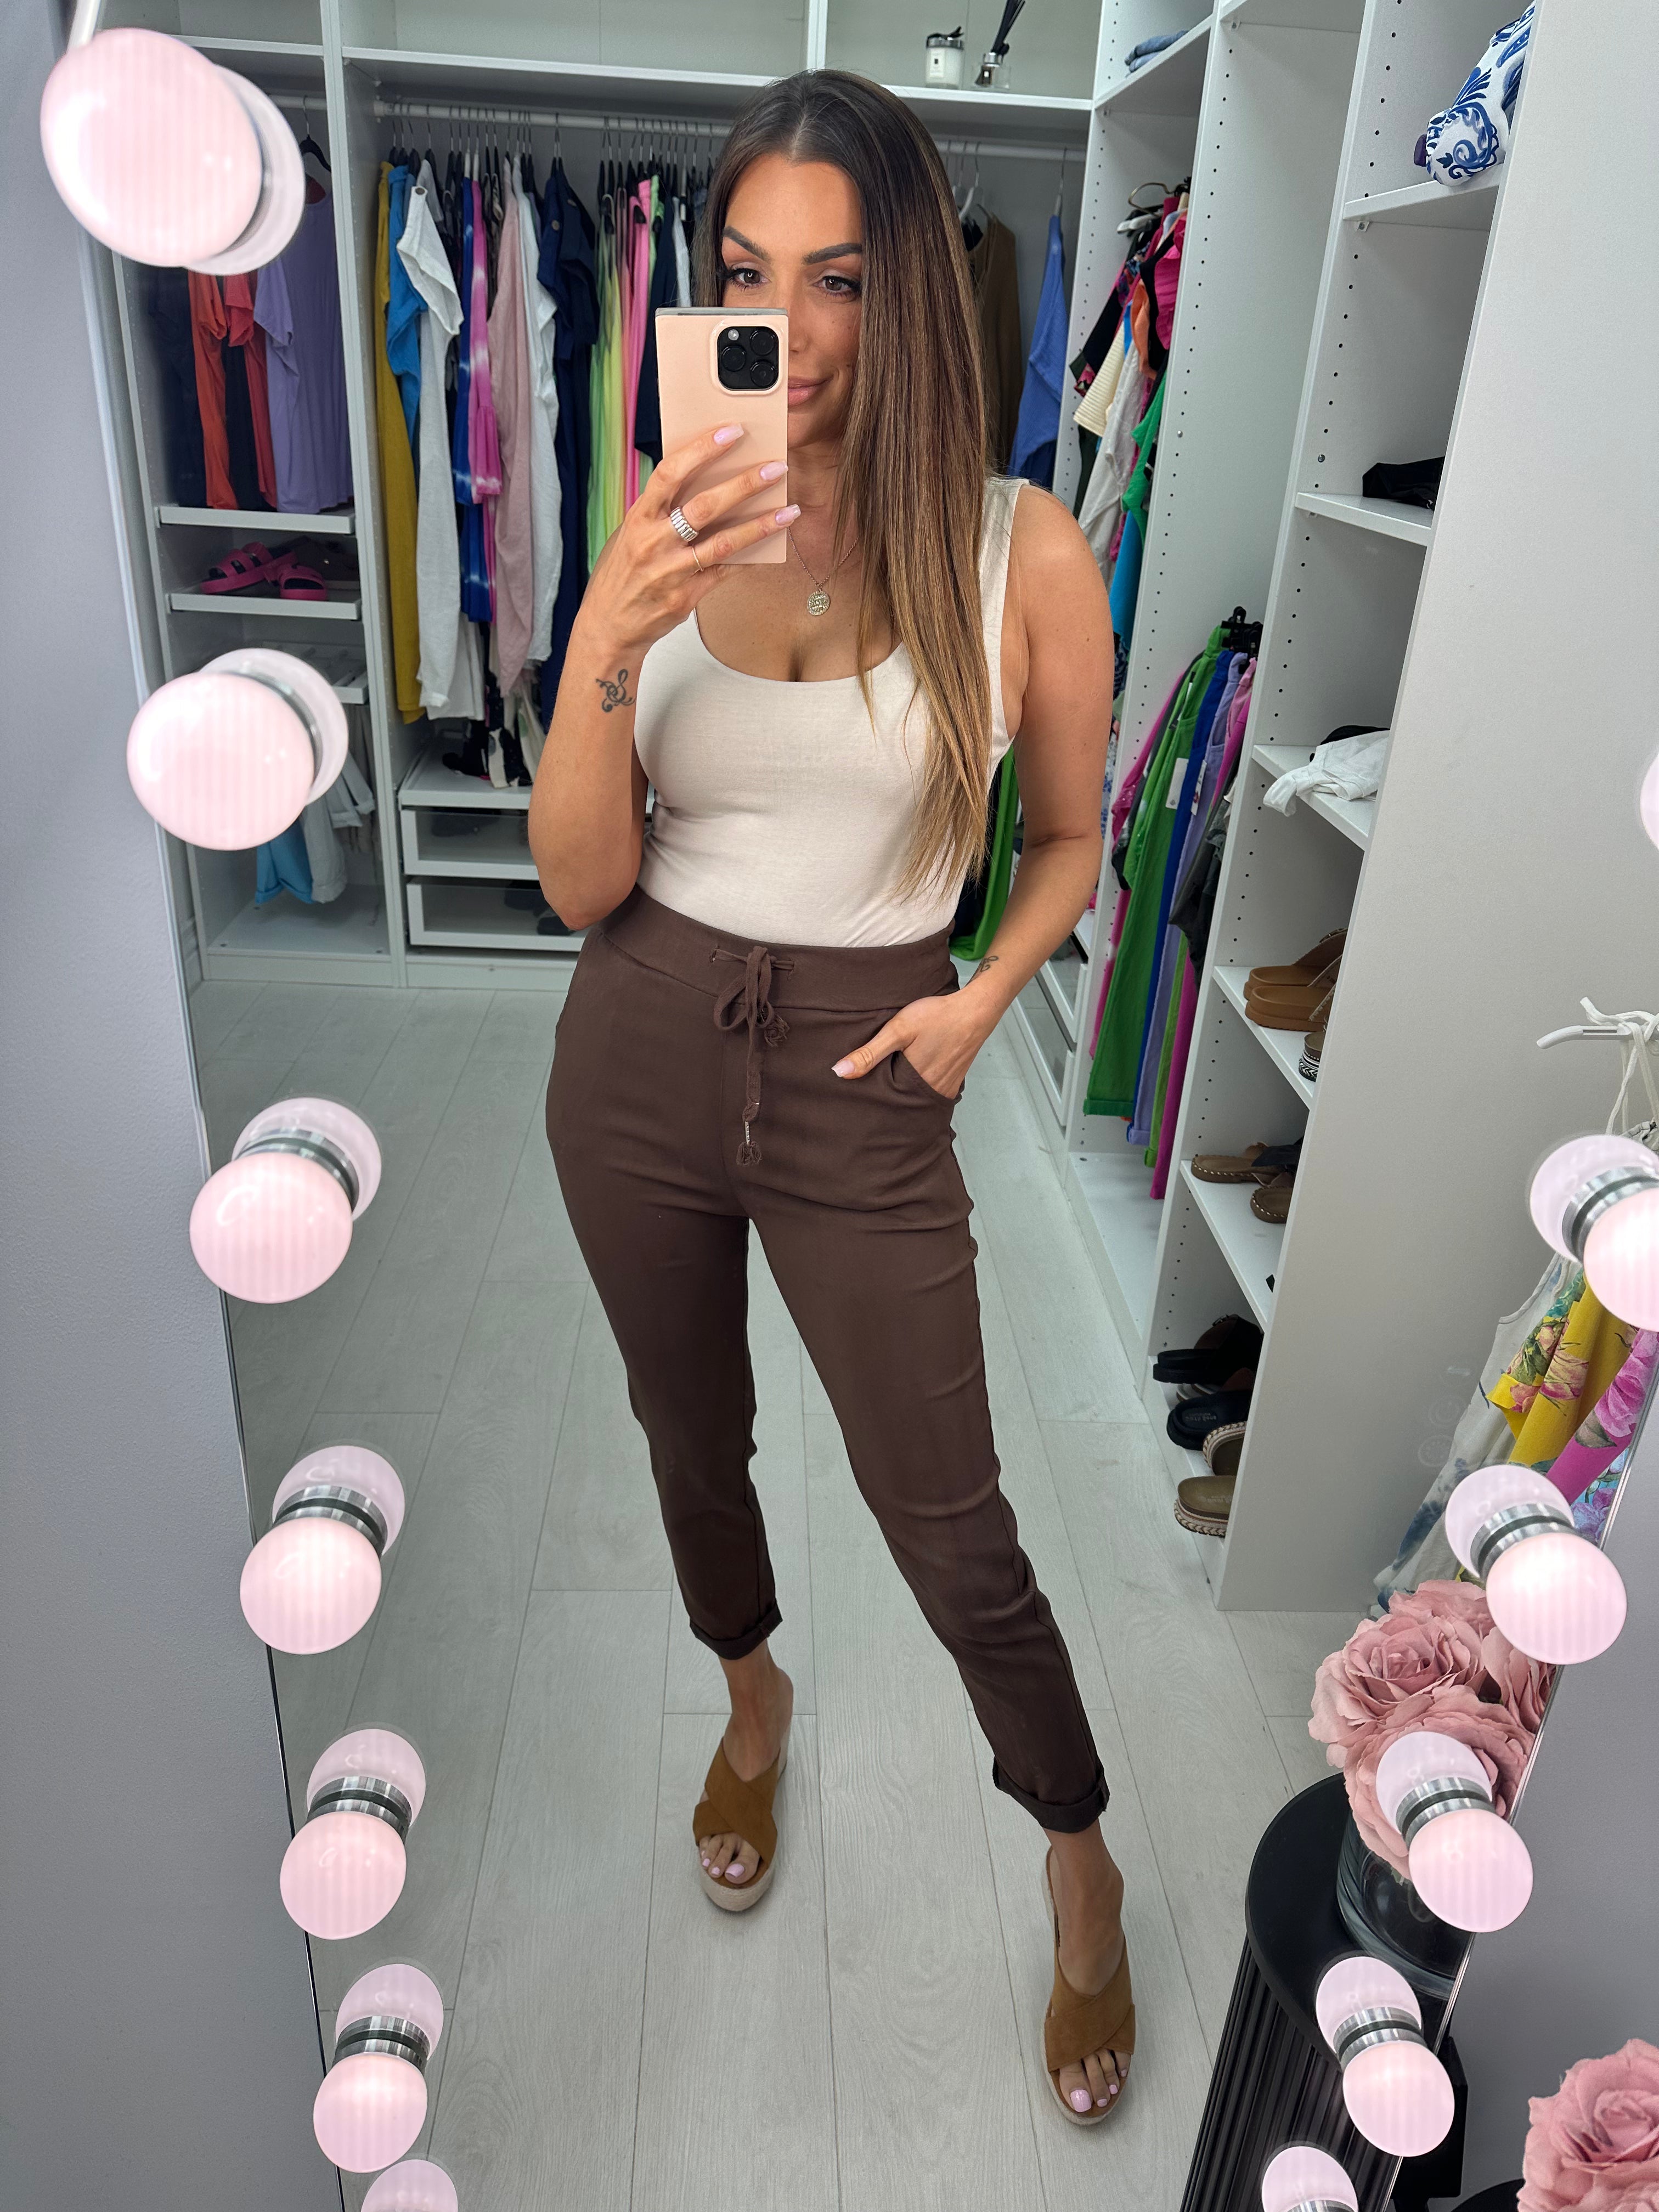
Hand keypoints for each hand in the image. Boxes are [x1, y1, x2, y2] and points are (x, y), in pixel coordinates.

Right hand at [576, 424, 797, 659]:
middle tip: (776, 467)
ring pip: (723, 544)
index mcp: (638, 519)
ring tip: (789, 510)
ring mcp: (672, 572)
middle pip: (705, 506)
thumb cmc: (621, 575)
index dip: (701, 450)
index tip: (731, 432)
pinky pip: (725, 572)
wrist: (609, 627)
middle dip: (744, 484)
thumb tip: (700, 479)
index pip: (670, 474)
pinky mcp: (686, 597)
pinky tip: (771, 544)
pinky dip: (749, 557)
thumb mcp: (630, 533)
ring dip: (760, 525)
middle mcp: (654, 543)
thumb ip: (660, 510)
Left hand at [831, 988, 992, 1100]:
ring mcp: (945, 1089)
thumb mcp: (898, 1030)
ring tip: (885, 1092)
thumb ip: (869, 1052)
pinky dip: (918, 1092)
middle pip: (901, 1105)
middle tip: (867, 1099)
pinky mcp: (953, 1082)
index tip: (856, 1100)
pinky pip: (930, 1095)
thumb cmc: (937, 1017)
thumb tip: (839, 1072)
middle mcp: (930, 1092)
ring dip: (902, 1097)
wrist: (975, 1011)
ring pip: (916, 1101)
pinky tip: (909, 1083)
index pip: (884, 1103)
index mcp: (913, 1084)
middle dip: (885, 1103)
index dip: (870, 1101)